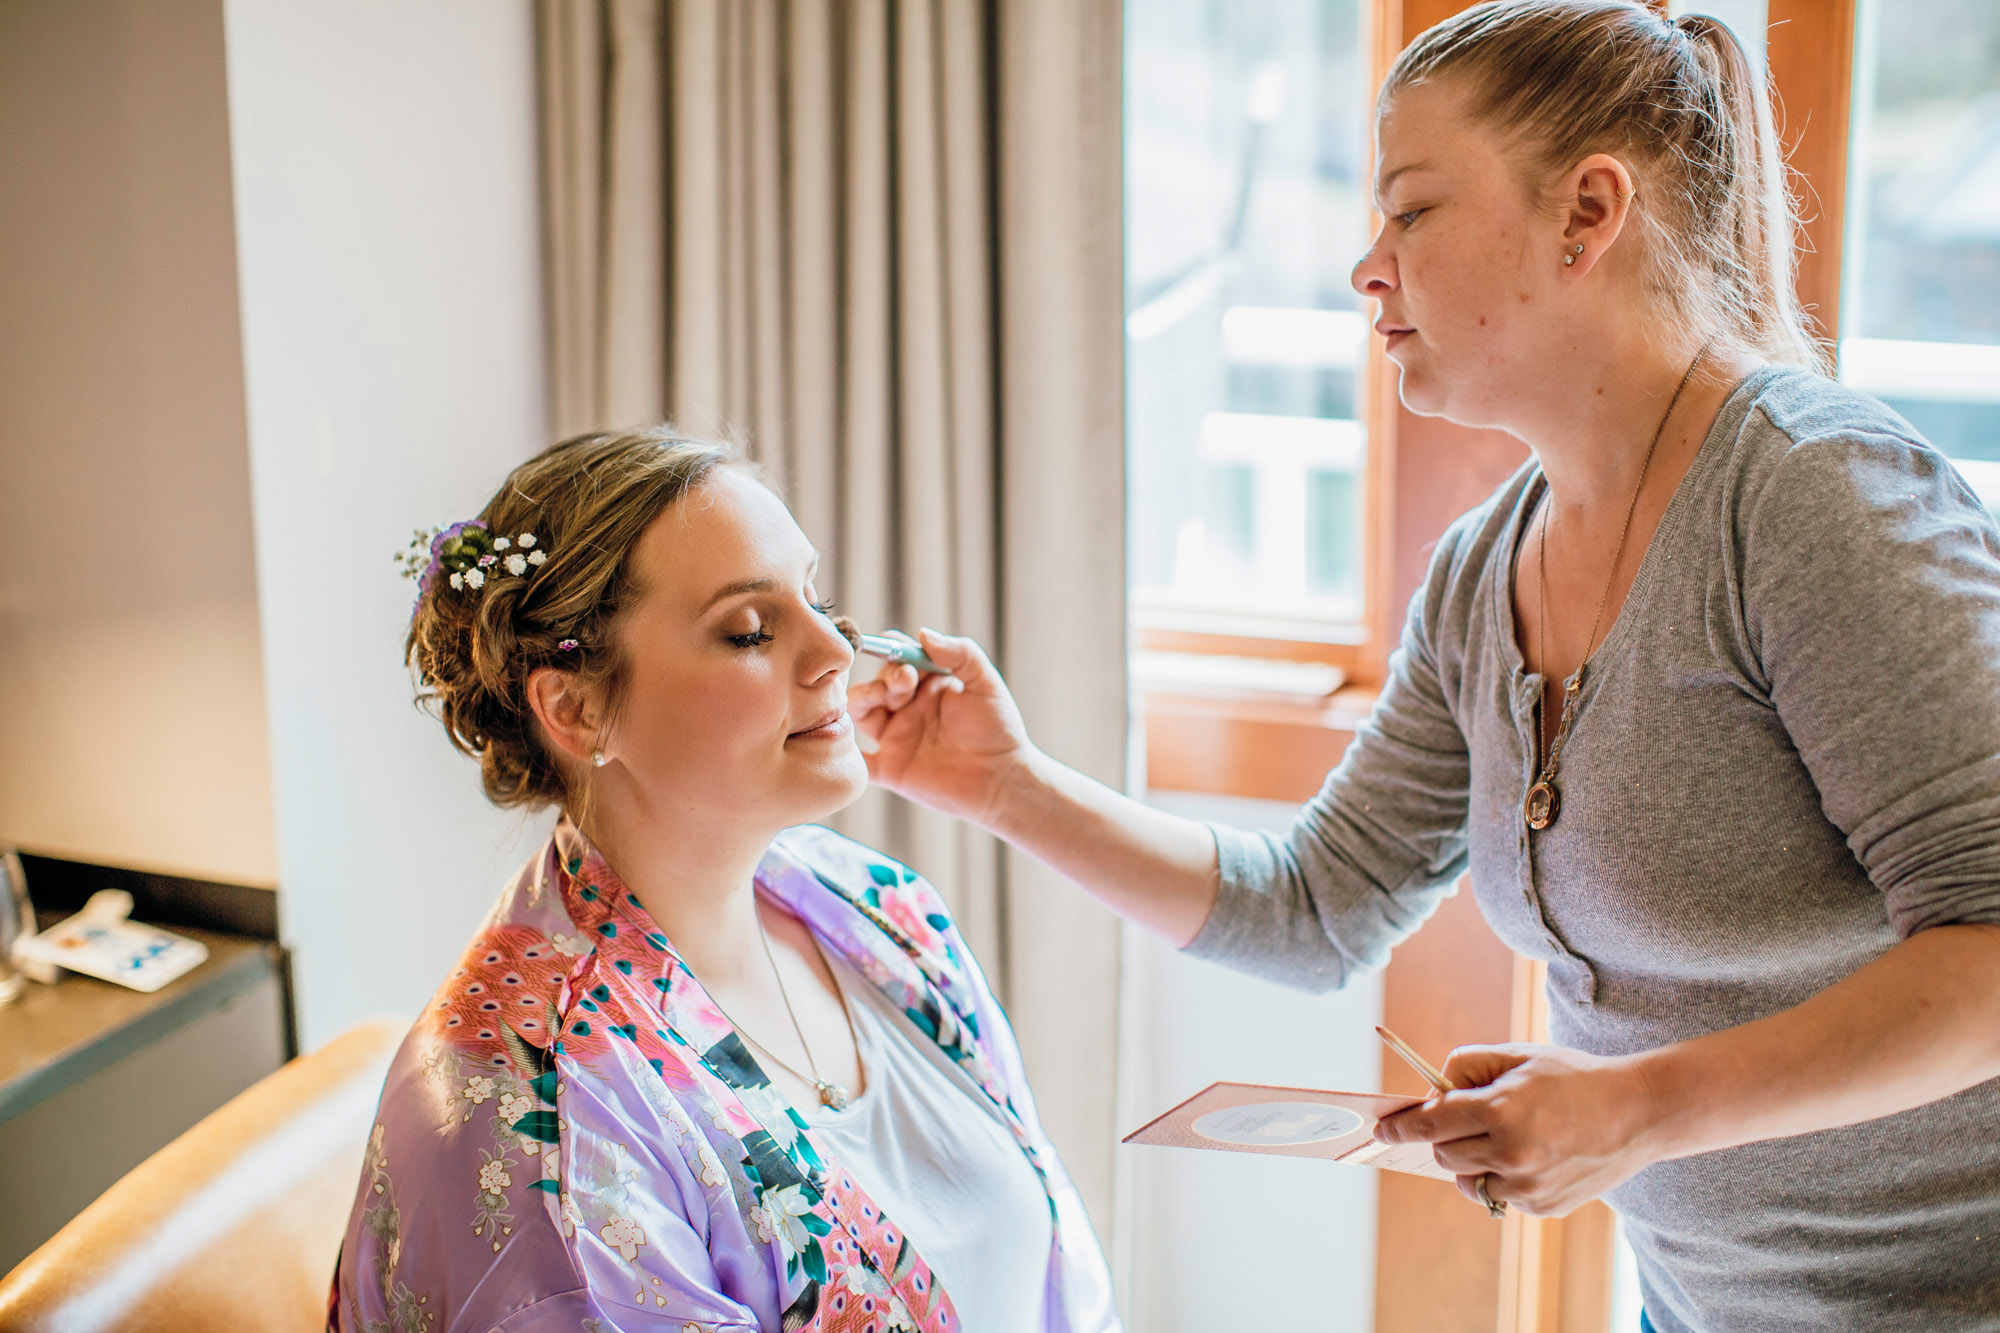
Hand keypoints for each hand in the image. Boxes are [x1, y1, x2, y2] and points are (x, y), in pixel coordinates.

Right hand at [846, 629, 1037, 827]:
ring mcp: (896, 738)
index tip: (906, 656)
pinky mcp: (891, 768)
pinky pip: (859, 760)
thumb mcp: (985, 682)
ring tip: (878, 697)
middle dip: (886, 676)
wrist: (1003, 780)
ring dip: (861, 699)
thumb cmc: (998, 730)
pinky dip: (846, 752)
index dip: (895, 651)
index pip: (898, 658)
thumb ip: (960, 653)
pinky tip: (845, 738)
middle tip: (906, 681)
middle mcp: (908, 708)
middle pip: (878, 682)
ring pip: (860, 712)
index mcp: (928, 685)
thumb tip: (922, 634)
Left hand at [1373, 1043, 1663, 1216]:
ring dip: (1472, 1163)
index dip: (1400, 1128)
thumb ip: (1465, 1068)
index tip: (1381, 1130)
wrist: (1637, 1112)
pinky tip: (1533, 1156)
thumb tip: (1429, 1095)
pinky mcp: (1544, 1207)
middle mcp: (1512, 1153)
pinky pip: (1501, 1196)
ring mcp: (1529, 1186)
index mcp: (1501, 1110)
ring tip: (1504, 1139)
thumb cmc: (1571, 1077)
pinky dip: (1503, 1179)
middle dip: (1446, 1138)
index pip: (1429, 1125)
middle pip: (1445, 1155)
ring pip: (1468, 1182)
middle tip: (1469, 1120)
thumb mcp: (1517, 1056)